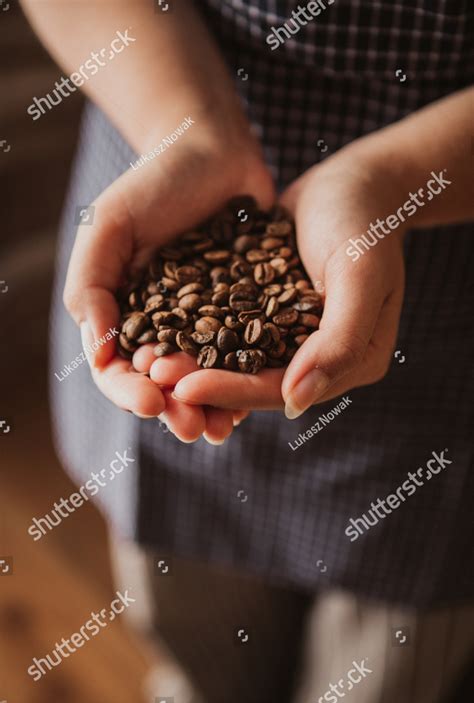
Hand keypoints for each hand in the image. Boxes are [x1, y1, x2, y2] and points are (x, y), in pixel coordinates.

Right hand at [64, 124, 273, 441]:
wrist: (213, 151)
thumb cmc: (153, 184)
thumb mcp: (110, 226)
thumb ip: (93, 285)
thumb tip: (97, 352)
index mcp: (125, 316)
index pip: (118, 369)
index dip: (131, 392)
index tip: (152, 400)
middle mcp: (165, 328)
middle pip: (164, 385)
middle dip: (174, 411)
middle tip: (190, 427)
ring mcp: (208, 325)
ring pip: (206, 380)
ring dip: (211, 409)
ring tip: (220, 429)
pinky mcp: (248, 315)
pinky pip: (246, 356)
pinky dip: (247, 381)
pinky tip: (254, 401)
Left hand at [173, 145, 404, 417]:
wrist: (355, 181)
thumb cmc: (365, 221)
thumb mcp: (361, 275)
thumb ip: (339, 341)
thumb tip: (295, 402)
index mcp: (352, 363)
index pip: (282, 388)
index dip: (232, 391)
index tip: (182, 388)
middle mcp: (320, 359)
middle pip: (253, 382)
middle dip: (202, 382)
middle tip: (151, 377)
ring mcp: (294, 338)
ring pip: (235, 360)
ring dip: (192, 361)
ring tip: (146, 360)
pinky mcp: (270, 313)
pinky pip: (230, 330)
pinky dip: (196, 332)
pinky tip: (158, 329)